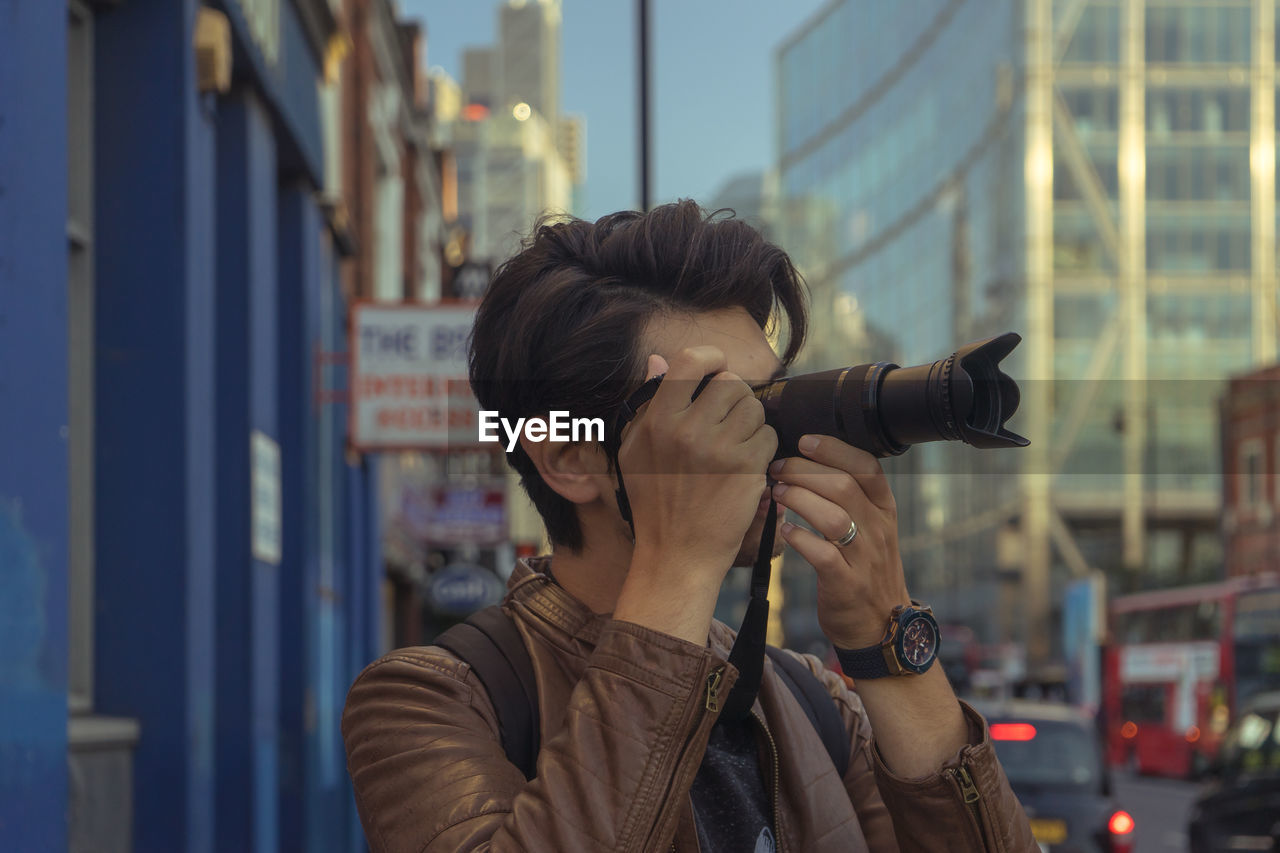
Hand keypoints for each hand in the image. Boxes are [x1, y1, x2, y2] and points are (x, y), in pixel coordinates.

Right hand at [618, 347, 777, 576]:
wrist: (676, 554)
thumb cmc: (654, 502)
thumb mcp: (635, 449)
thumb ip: (648, 403)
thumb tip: (657, 360)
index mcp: (658, 420)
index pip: (690, 361)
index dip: (711, 357)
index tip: (716, 367)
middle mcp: (687, 429)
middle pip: (731, 382)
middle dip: (735, 398)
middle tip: (727, 421)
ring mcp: (718, 448)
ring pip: (754, 407)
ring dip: (751, 423)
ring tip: (735, 445)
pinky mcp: (746, 468)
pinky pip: (769, 436)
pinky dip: (763, 448)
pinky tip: (746, 466)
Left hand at [768, 435, 909, 649]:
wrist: (880, 625)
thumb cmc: (864, 568)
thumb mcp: (870, 527)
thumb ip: (848, 496)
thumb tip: (806, 461)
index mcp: (884, 509)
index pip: (867, 467)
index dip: (834, 449)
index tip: (804, 441)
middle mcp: (878, 529)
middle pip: (844, 486)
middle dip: (804, 471)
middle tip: (777, 468)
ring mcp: (864, 558)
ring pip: (834, 517)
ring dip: (800, 499)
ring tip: (777, 492)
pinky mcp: (847, 584)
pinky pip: (824, 556)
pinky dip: (801, 539)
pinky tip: (785, 531)